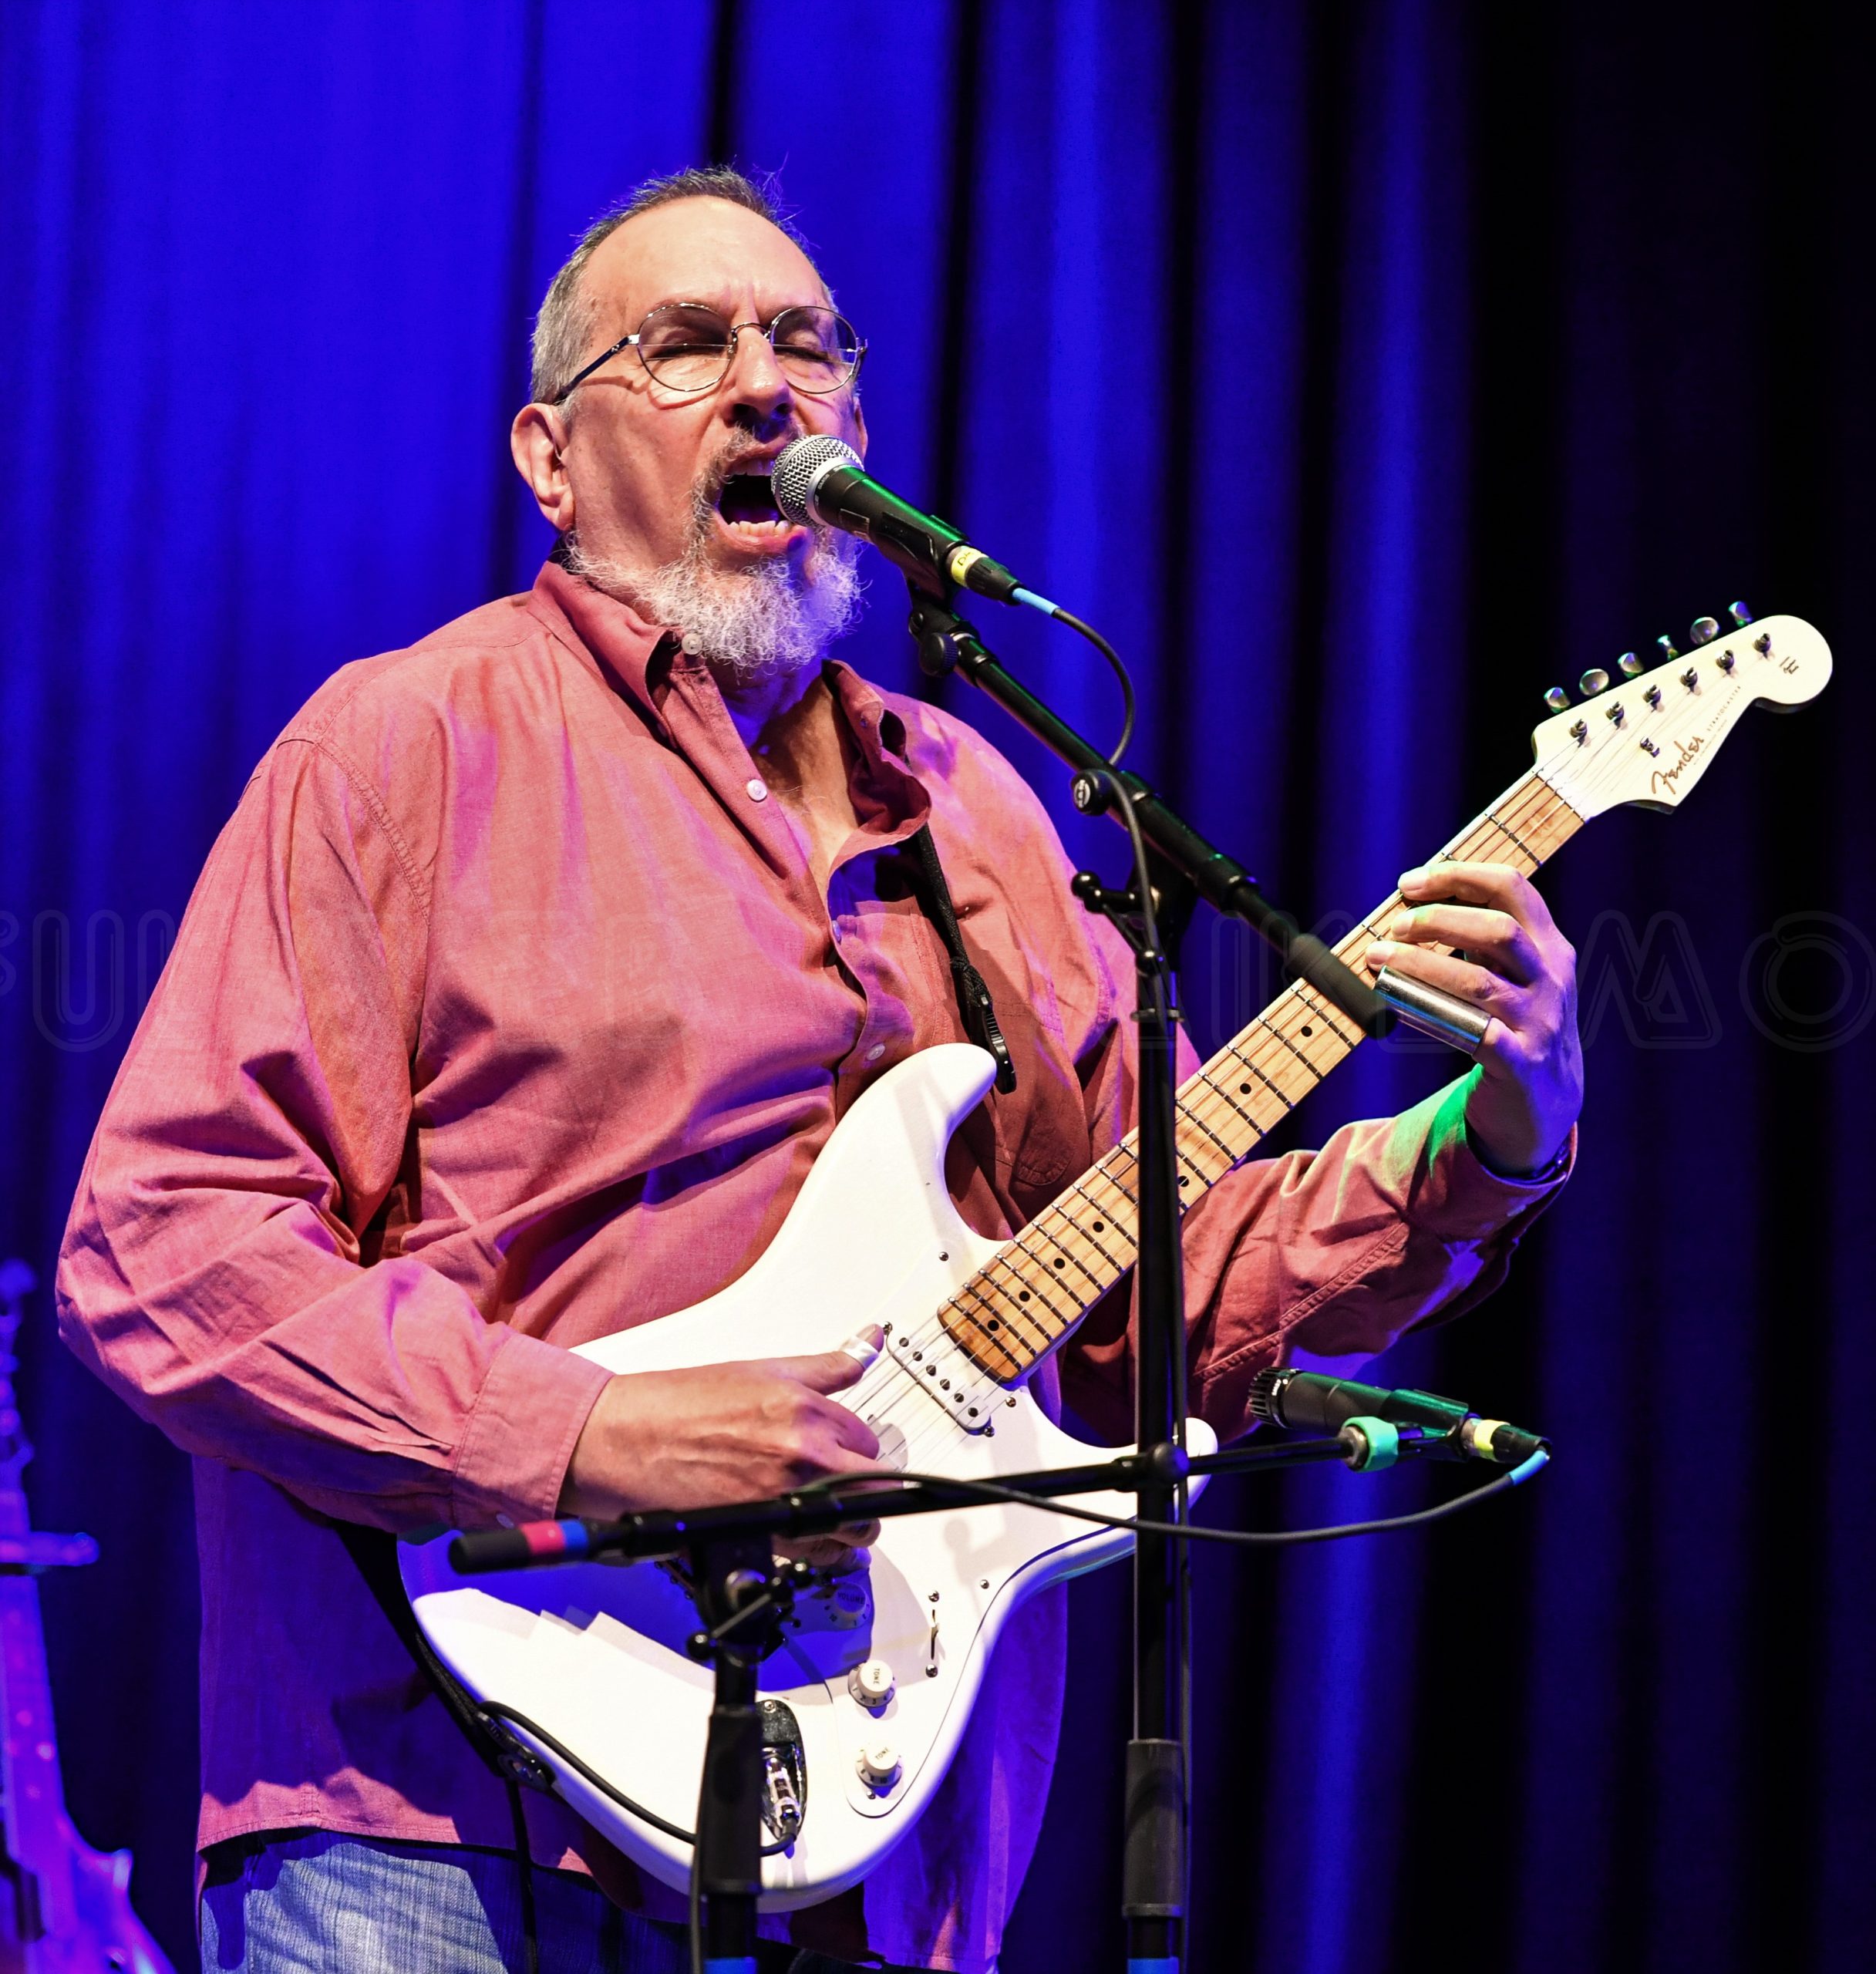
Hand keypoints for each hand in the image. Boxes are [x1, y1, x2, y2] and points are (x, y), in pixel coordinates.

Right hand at [559, 1342, 883, 1565]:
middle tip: (850, 1482)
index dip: (859, 1446)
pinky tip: (810, 1534)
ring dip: (853, 1523)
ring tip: (831, 1510)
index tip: (849, 1450)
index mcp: (806, 1412)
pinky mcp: (765, 1537)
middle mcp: (802, 1458)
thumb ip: (827, 1366)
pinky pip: (821, 1554)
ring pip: (856, 1528)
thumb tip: (871, 1343)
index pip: (870, 1441)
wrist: (627, 1442)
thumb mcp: (764, 1370)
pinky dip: (825, 1549)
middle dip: (870, 1487)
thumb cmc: (682, 1406)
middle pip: (877, 1488)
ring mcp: (786, 1501)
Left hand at [1361, 861, 1582, 1175]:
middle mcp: (1551, 980)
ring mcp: (1539, 1023)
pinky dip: (1431, 1014)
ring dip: (1422, 965)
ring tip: (1380, 958)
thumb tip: (1413, 907)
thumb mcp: (1514, 975)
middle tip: (1394, 925)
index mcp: (1550, 947)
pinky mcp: (1520, 1064)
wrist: (1547, 1104)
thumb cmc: (1515, 1026)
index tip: (1409, 883)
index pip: (1512, 888)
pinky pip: (1475, 1034)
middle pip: (1499, 930)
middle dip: (1439, 919)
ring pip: (1480, 983)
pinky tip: (1398, 1005)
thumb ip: (1480, 941)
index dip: (1458, 876)